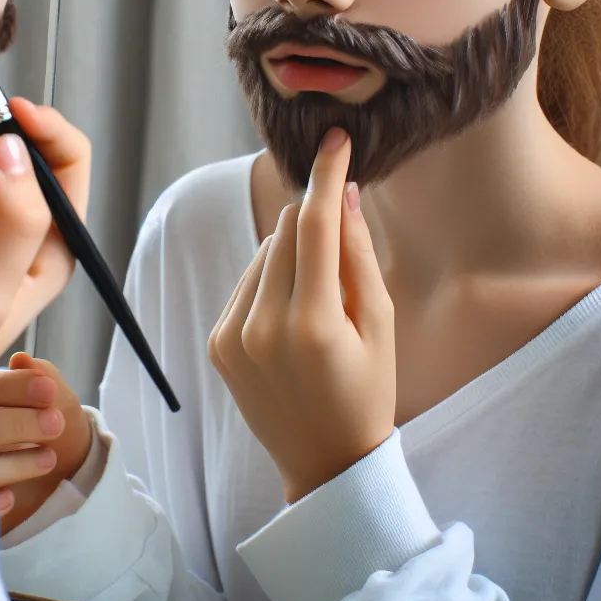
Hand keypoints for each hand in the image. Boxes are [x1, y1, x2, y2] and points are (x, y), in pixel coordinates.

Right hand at [0, 353, 91, 536]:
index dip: (13, 387)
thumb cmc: (43, 414)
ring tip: (49, 460)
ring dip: (12, 464)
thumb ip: (38, 373)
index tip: (49, 390)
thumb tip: (22, 360)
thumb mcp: (47, 389)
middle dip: (16, 424)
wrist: (59, 462)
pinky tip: (9, 498)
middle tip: (55, 424)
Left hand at [208, 128, 395, 503]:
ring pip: (262, 254)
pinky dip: (269, 279)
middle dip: (312, 219)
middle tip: (340, 242)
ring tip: (319, 296)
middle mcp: (263, 327)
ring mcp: (233, 336)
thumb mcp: (381, 323)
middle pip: (284, 233)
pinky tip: (293, 311)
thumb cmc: (368, 391)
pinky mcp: (218, 344)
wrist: (325, 462)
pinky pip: (245, 283)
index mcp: (313, 325)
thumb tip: (343, 192)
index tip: (334, 139)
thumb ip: (358, 254)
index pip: (313, 226)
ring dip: (290, 251)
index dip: (324, 176)